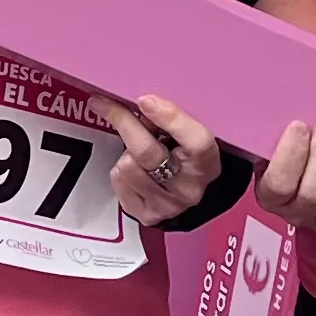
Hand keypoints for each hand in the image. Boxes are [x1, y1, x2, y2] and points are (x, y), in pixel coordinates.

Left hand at [89, 91, 221, 227]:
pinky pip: (118, 182)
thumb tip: (140, 104)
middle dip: (124, 123)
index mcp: (207, 161)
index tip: (145, 100)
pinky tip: (133, 167)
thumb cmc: (186, 156)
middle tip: (107, 105)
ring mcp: (168, 205)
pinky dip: (120, 170)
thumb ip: (170, 120)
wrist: (189, 191)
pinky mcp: (147, 214)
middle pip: (147, 152)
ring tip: (136, 149)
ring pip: (127, 166)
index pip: (195, 141)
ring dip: (125, 152)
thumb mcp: (189, 135)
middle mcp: (190, 188)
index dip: (169, 118)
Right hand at [253, 116, 315, 237]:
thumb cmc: (293, 155)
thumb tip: (290, 118)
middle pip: (313, 195)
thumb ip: (276, 136)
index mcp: (271, 197)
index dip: (290, 155)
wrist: (309, 176)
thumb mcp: (275, 146)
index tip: (300, 126)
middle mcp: (297, 215)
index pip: (278, 184)